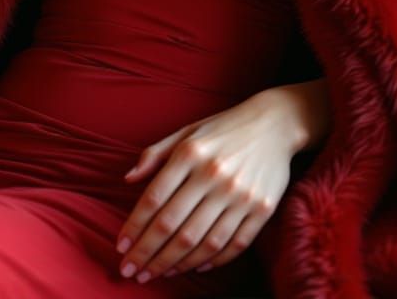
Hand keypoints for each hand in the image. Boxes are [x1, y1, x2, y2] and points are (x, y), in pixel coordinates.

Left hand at [115, 82, 326, 283]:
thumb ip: (155, 153)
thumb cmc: (224, 128)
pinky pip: (233, 245)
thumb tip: (128, 179)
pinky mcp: (262, 209)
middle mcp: (214, 174)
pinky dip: (212, 261)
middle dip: (147, 254)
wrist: (275, 123)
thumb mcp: (187, 131)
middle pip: (173, 226)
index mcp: (191, 153)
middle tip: (131, 272)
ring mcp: (240, 194)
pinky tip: (194, 267)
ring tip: (157, 273)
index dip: (134, 228)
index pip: (154, 200)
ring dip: (174, 264)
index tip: (121, 247)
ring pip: (201, 242)